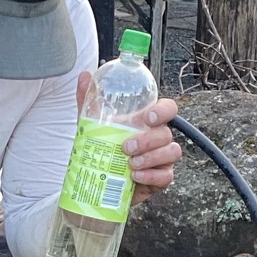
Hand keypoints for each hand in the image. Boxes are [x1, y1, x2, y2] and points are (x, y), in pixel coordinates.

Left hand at [75, 74, 180, 205]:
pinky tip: (135, 175)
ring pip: (171, 152)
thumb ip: (89, 101)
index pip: (168, 109)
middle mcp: (158, 138)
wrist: (100, 182)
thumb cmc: (103, 149)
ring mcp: (162, 158)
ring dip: (150, 158)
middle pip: (167, 133)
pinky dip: (151, 176)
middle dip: (147, 140)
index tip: (148, 117)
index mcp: (147, 121)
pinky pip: (166, 176)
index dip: (163, 111)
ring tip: (130, 164)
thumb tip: (84, 75)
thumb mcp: (92, 125)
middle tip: (126, 147)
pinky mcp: (161, 178)